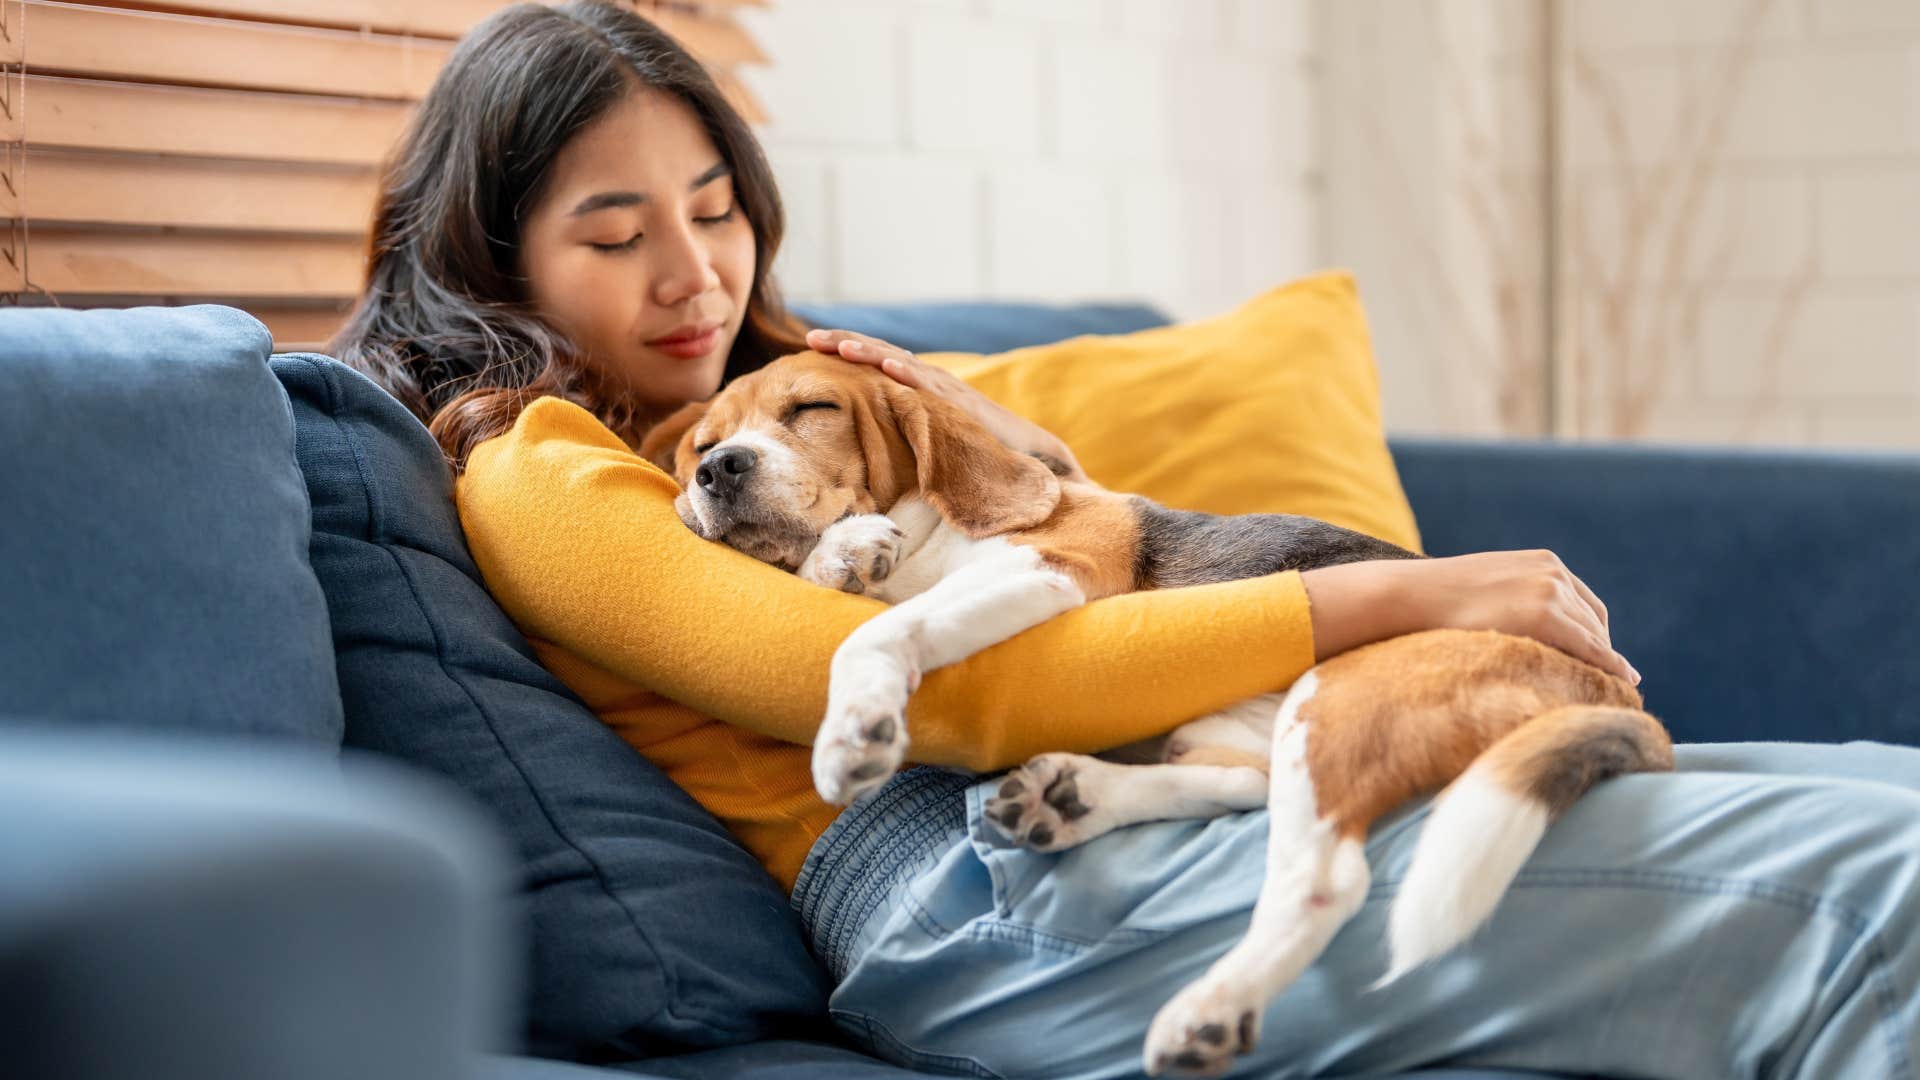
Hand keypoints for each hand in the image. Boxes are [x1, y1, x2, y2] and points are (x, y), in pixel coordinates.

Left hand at [805, 327, 1089, 481]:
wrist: (1027, 453)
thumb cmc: (975, 447)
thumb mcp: (929, 437)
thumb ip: (904, 432)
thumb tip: (865, 449)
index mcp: (917, 386)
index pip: (875, 362)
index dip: (844, 351)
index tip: (810, 347)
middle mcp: (929, 380)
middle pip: (882, 354)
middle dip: (847, 342)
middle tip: (811, 336)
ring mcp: (945, 390)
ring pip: (902, 364)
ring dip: (872, 353)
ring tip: (841, 345)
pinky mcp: (962, 404)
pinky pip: (932, 387)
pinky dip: (910, 375)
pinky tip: (890, 367)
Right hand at [1302, 549, 1639, 684]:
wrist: (1410, 596)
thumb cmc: (1436, 599)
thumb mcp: (1486, 587)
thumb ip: (1512, 598)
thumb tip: (1516, 626)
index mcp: (1542, 562)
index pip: (1585, 602)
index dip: (1595, 633)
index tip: (1600, 657)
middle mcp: (1554, 573)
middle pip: (1596, 620)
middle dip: (1602, 650)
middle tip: (1608, 681)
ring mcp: (1551, 591)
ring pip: (1595, 636)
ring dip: (1604, 662)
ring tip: (1613, 689)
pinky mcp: (1546, 614)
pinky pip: (1591, 649)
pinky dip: (1611, 666)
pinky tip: (1624, 682)